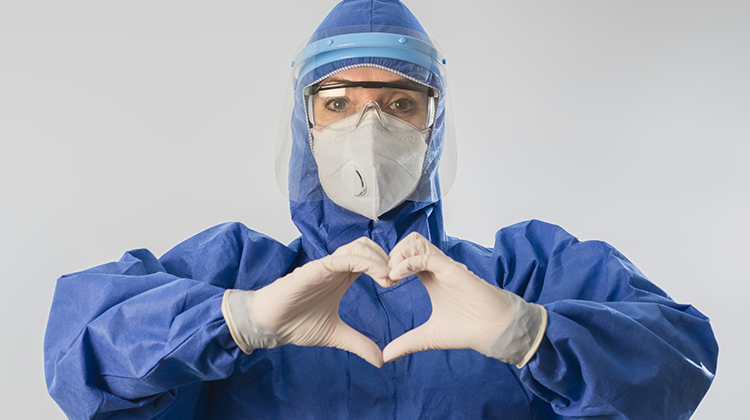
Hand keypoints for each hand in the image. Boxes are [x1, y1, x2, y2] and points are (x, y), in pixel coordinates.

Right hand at [223, 237, 392, 367]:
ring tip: (390, 279)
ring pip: (360, 247)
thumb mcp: (335, 335)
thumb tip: (381, 361)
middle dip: (388, 258)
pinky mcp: (317, 268)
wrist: (269, 325)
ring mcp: (327, 265)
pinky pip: (345, 257)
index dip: (387, 266)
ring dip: (380, 258)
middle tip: (398, 279)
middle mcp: (336, 267)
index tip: (398, 283)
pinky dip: (366, 262)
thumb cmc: (295, 324)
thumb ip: (358, 343)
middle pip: (368, 246)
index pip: (370, 259)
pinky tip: (380, 276)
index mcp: (342, 277)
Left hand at [382, 232, 545, 365]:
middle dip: (391, 255)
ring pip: (416, 242)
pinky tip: (397, 276)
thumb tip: (385, 357)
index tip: (383, 284)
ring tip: (391, 276)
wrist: (494, 332)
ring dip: (398, 255)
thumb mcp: (429, 337)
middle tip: (384, 277)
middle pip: (409, 243)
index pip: (406, 257)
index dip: (390, 265)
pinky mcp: (452, 269)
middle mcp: (437, 268)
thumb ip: (407, 343)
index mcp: (430, 278)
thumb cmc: (468, 330)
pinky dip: (407, 262)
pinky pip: (426, 256)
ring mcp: (444, 266)